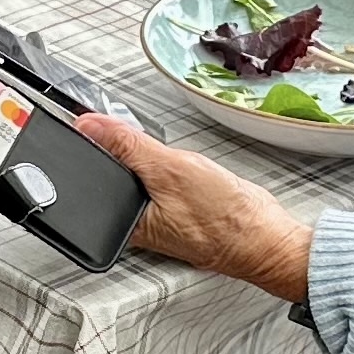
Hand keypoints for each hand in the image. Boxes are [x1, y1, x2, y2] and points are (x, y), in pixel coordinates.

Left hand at [71, 112, 312, 297]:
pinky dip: (168, 163)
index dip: (90, 142)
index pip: (90, 173)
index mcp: (121, 221)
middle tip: (156, 147)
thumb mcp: (168, 170)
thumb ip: (127, 147)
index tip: (92, 119)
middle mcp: (134, 220)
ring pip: (138, 169)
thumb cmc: (222, 218)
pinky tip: (184, 165)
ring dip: (151, 154)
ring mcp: (156, 211)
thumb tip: (91, 126)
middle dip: (127, 147)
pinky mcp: (175, 204)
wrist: (263, 234)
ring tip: (173, 157)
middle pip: (113, 169)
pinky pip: (159, 174)